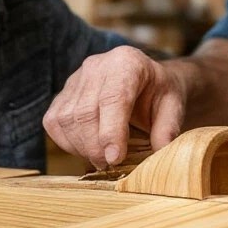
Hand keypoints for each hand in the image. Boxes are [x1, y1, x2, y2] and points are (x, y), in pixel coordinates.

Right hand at [44, 46, 186, 168]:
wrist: (144, 81)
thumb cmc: (159, 94)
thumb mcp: (173, 106)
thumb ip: (167, 128)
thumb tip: (160, 152)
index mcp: (127, 63)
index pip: (113, 98)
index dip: (111, 132)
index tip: (115, 158)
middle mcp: (97, 66)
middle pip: (85, 112)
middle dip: (95, 147)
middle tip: (110, 165)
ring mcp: (76, 78)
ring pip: (66, 119)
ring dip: (81, 148)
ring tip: (101, 159)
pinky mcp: (62, 94)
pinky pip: (54, 123)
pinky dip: (67, 143)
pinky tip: (86, 149)